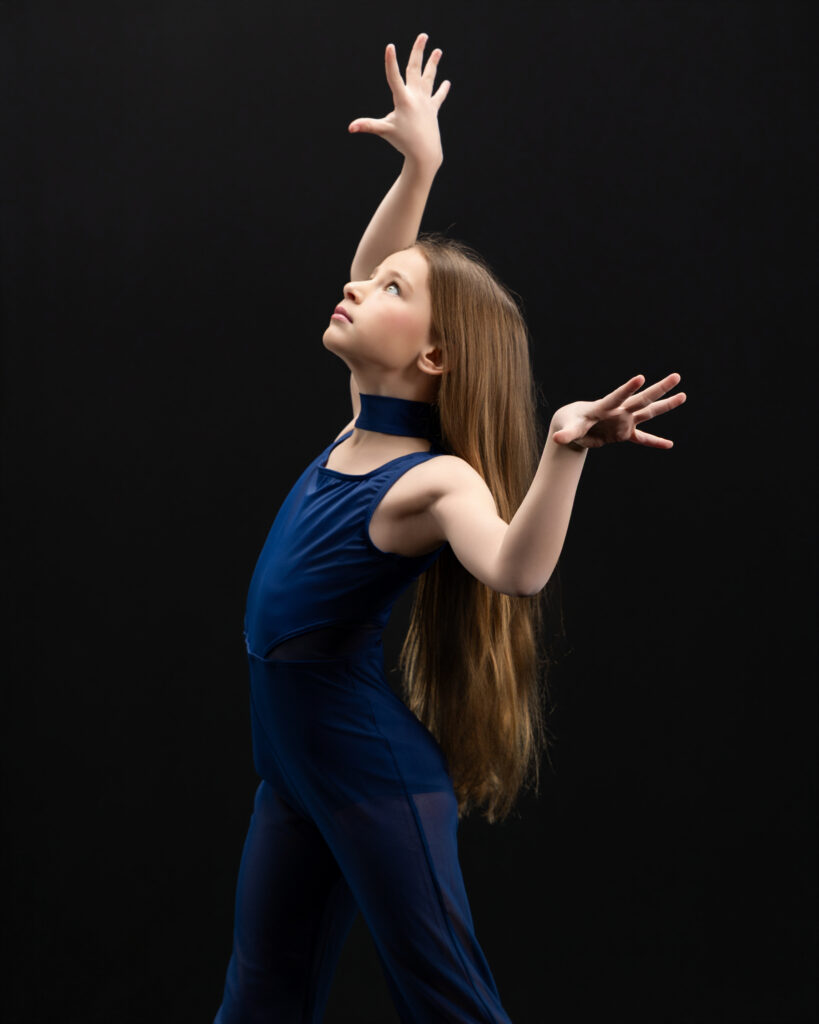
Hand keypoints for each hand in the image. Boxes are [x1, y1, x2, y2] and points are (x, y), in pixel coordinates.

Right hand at [348, 33, 450, 167]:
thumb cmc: (403, 142)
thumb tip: (350, 128)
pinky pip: (438, 97)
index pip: (394, 77)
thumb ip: (367, 125)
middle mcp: (416, 97)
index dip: (391, 62)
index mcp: (403, 100)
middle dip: (418, 52)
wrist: (425, 154)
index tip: (390, 47)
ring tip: (438, 50)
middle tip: (423, 36)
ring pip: (429, 78)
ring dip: (433, 64)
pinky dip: (442, 90)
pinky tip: (447, 82)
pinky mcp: (433, 110)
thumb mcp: (384, 131)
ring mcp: (426, 102)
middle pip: (415, 69)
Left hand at [550, 373, 686, 450]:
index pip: (617, 397)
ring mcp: (624, 421)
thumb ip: (567, 434)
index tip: (641, 377)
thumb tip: (557, 439)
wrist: (574, 424)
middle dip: (658, 389)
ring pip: (648, 412)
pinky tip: (669, 445)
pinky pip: (643, 438)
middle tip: (676, 377)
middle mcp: (618, 411)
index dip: (627, 388)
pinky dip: (654, 442)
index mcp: (604, 407)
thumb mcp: (569, 429)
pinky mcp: (625, 432)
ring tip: (683, 395)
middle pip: (641, 399)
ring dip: (665, 405)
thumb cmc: (570, 422)